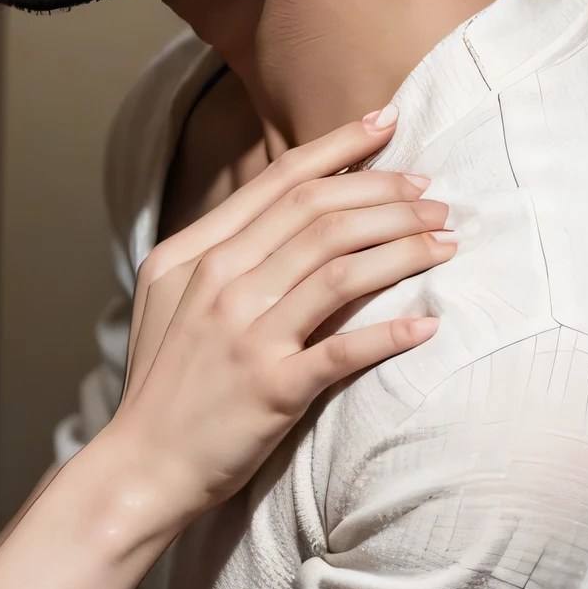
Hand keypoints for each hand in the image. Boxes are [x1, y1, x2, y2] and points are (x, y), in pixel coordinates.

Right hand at [102, 107, 452, 521]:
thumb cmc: (165, 380)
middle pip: (319, 214)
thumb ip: (219, 251)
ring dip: (403, 247)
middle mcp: (220, 283)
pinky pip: (345, 349)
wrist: (142, 463)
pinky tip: (429, 323)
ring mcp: (245, 334)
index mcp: (196, 254)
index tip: (388, 125)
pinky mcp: (273, 388)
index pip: (279, 183)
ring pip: (341, 268)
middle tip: (435, 196)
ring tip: (444, 242)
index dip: (340, 148)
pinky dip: (392, 332)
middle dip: (387, 194)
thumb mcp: (170, 298)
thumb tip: (285, 210)